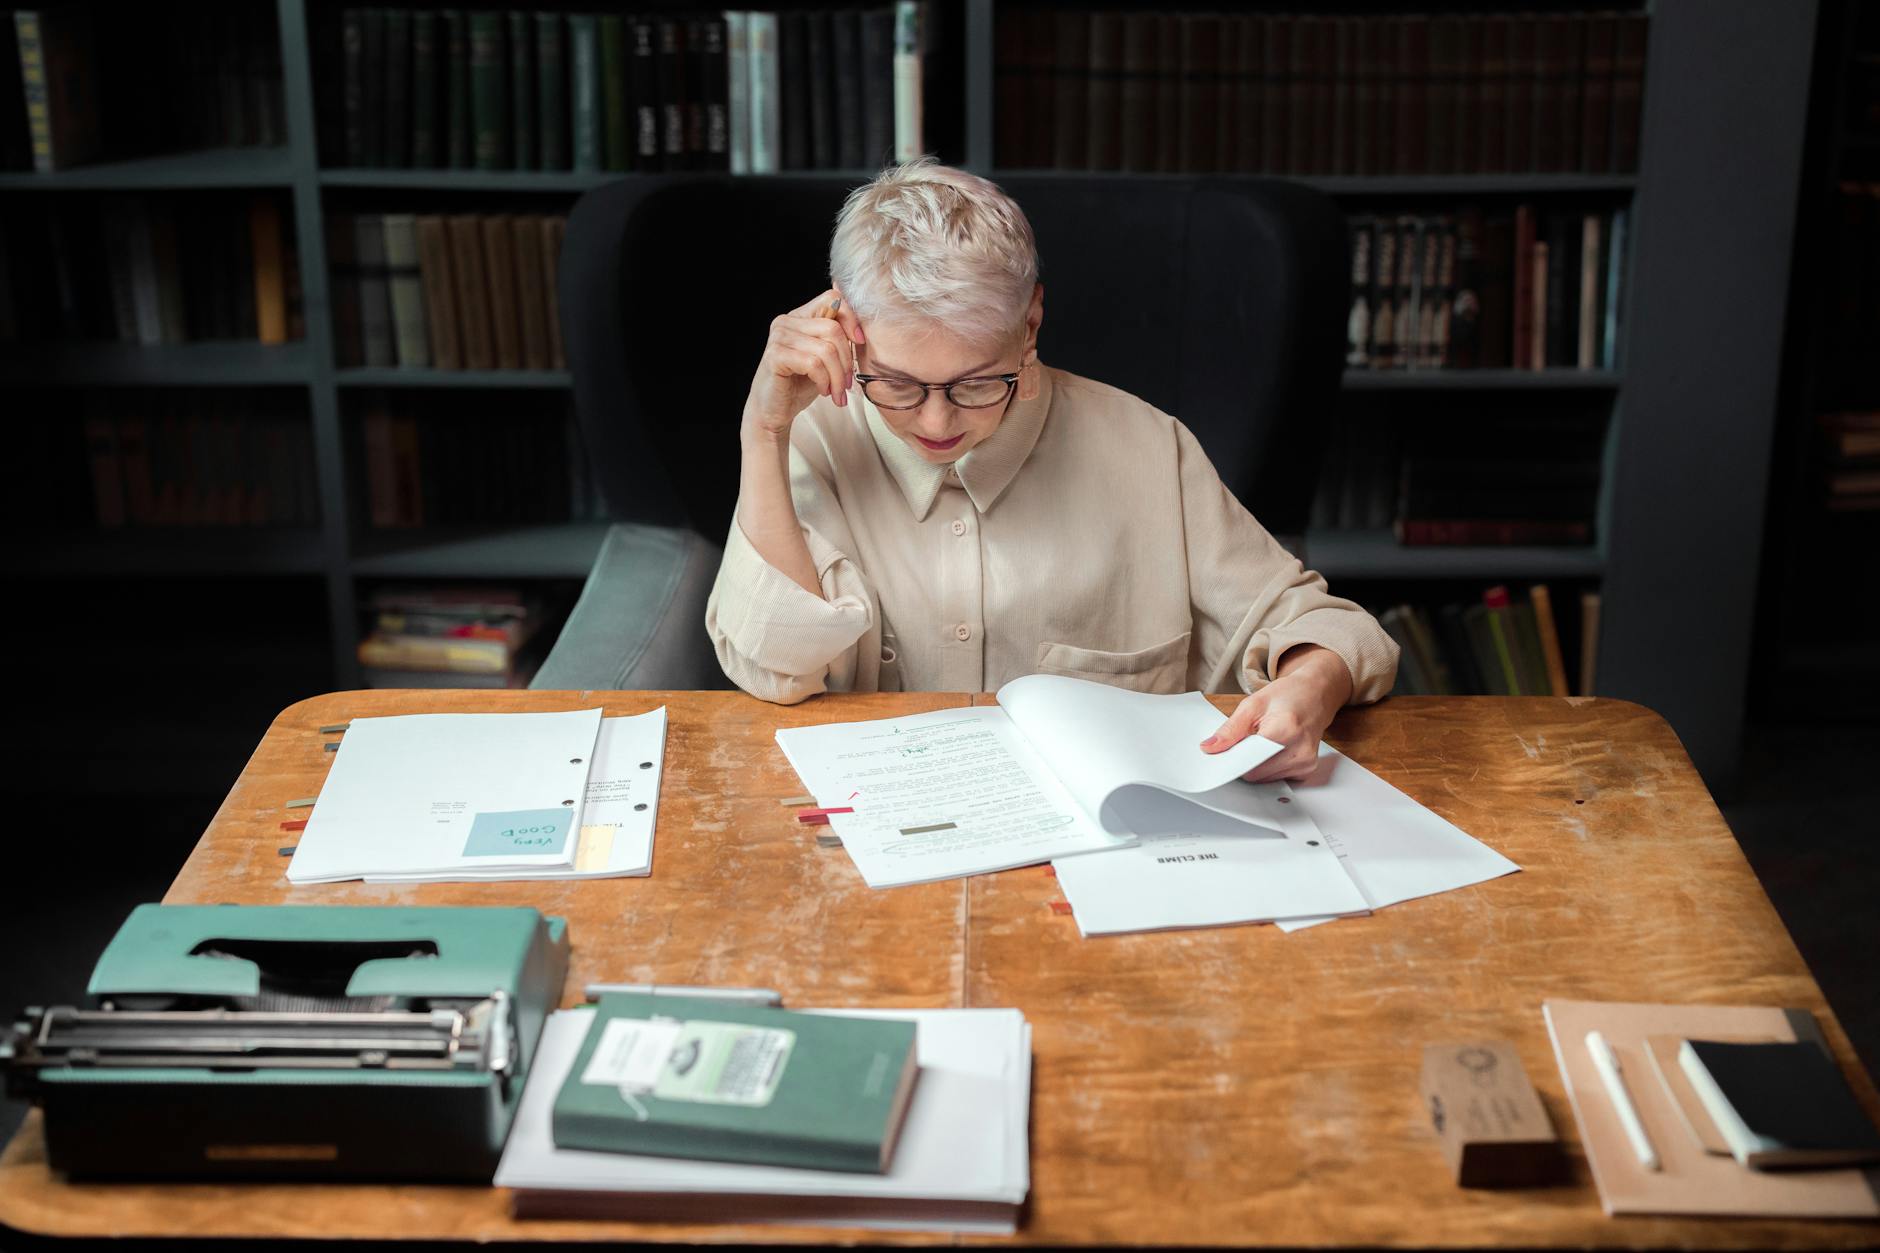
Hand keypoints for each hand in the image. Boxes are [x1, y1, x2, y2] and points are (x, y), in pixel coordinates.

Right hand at [743, 288, 866, 441]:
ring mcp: (779, 337)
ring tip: (837, 392)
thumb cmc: (800, 384)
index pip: (831, 299)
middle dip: (847, 360)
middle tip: (847, 383)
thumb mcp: (825, 358)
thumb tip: (860, 328)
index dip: (850, 319)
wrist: (774, 410)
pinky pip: (813, 364)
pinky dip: (824, 381)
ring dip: (837, 376)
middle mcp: (786, 321)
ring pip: (826, 349)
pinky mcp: (775, 356)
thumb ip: (837, 339)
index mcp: (799, 316)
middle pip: (833, 328)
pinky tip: (823, 391)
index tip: (859, 343)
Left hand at [1198, 645, 1353, 782]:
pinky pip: (1276, 777)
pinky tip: (1274, 750)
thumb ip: (1230, 729)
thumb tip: (1210, 747)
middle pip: (1256, 774)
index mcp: (1286, 729)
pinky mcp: (1307, 770)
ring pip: (1264, 779)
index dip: (1233, 760)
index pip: (1251, 761)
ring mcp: (1306, 762)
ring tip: (1263, 742)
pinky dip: (1269, 767)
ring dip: (1257, 765)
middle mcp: (1299, 750)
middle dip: (1244, 761)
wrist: (1315, 695)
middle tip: (1245, 742)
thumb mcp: (1253, 704)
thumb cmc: (1287, 695)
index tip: (1221, 757)